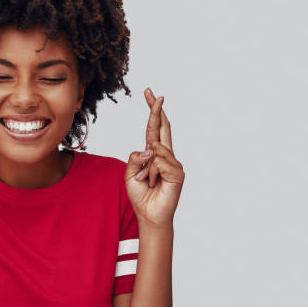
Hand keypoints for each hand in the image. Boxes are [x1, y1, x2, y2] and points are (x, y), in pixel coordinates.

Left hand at [124, 88, 184, 229]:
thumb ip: (135, 157)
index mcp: (153, 152)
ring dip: (144, 169)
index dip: (152, 110)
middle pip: (162, 127)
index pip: (153, 127)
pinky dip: (150, 174)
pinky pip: (159, 162)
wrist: (148, 214)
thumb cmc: (140, 194)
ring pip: (154, 151)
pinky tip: (154, 184)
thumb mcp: (129, 173)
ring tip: (146, 182)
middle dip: (156, 109)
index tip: (149, 94)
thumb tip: (150, 147)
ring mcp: (173, 162)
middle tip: (154, 93)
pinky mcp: (178, 172)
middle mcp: (165, 154)